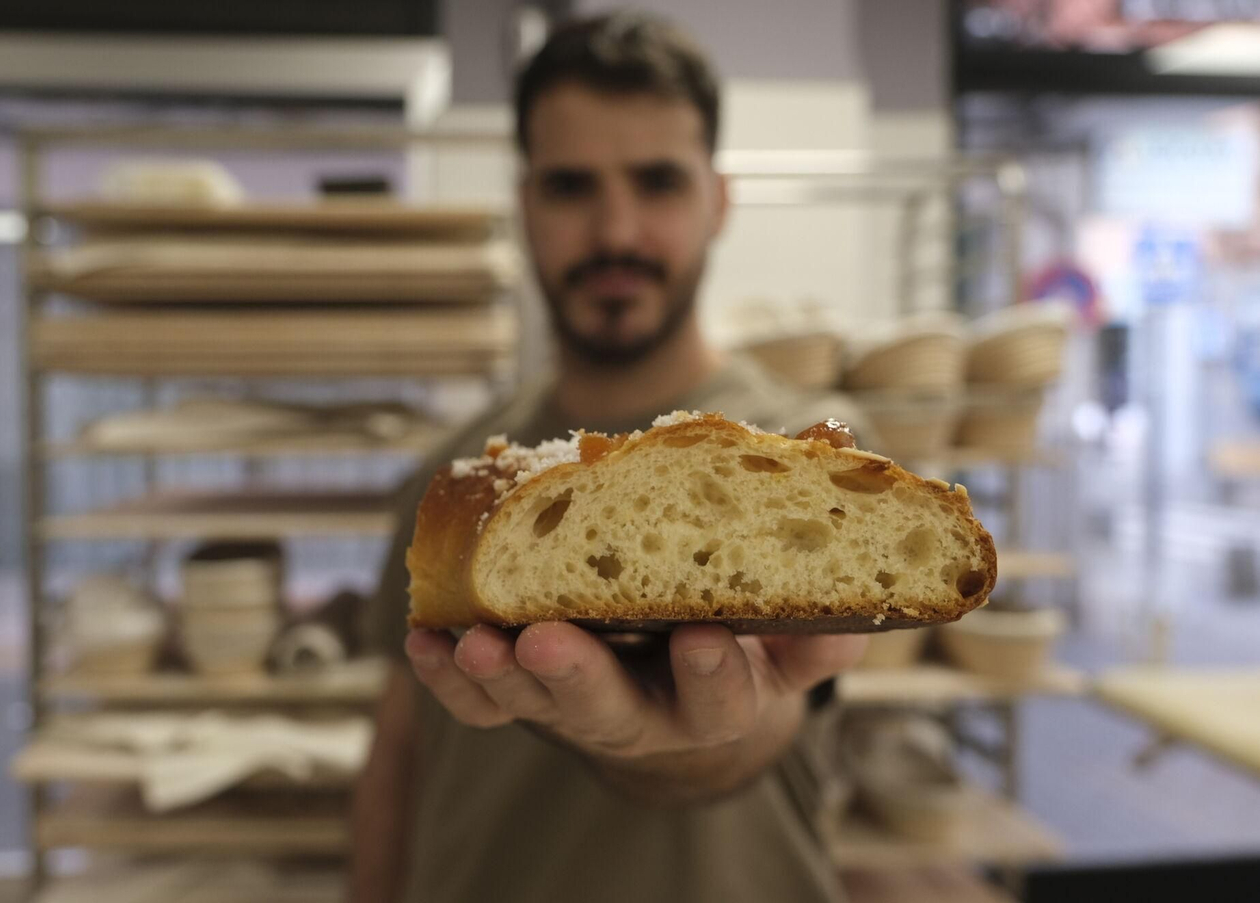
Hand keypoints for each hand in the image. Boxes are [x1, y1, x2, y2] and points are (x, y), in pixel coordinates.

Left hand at [404, 622, 864, 761]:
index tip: (704, 638)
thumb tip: (855, 507)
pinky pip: (479, 705)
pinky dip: (445, 680)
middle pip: (608, 712)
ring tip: (471, 644)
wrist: (681, 691)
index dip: (712, 672)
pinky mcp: (524, 701)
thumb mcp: (786, 631)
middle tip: (546, 641)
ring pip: (533, 706)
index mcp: (716, 699)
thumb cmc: (740, 640)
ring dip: (498, 677)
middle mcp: (642, 717)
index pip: (720, 699)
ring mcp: (574, 711)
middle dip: (576, 676)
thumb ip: (813, 601)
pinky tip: (421, 642)